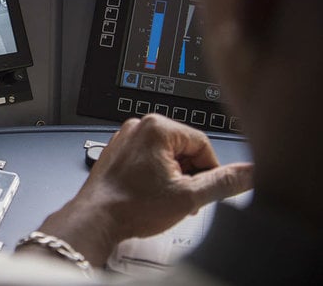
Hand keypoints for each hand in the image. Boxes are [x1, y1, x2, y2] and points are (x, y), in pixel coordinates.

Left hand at [22, 114, 253, 265]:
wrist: (96, 219)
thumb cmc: (130, 206)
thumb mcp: (189, 196)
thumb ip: (224, 182)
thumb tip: (250, 173)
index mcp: (157, 127)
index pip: (203, 144)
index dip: (208, 171)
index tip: (200, 190)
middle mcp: (139, 127)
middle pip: (185, 148)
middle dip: (189, 175)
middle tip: (181, 197)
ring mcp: (126, 138)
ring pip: (167, 155)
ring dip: (173, 177)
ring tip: (163, 198)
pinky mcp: (119, 151)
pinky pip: (149, 159)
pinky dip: (156, 176)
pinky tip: (150, 194)